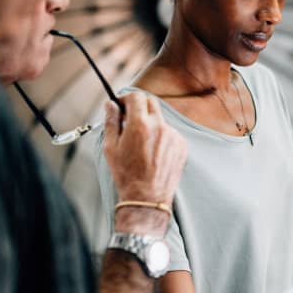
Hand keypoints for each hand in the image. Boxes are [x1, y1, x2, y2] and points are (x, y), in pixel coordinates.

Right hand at [103, 92, 187, 236]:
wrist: (148, 196)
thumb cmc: (126, 174)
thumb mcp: (111, 147)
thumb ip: (111, 122)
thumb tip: (111, 104)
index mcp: (140, 125)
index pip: (136, 96)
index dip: (126, 98)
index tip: (121, 106)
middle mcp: (160, 127)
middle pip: (151, 103)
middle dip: (139, 107)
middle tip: (129, 120)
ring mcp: (174, 136)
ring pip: (161, 120)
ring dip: (150, 124)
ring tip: (141, 145)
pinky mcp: (182, 145)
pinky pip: (170, 133)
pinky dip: (161, 137)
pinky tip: (153, 153)